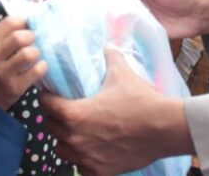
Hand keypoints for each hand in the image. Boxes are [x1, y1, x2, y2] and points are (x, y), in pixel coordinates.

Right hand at [0, 17, 47, 109]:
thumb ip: (4, 36)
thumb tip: (29, 20)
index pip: (9, 23)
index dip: (24, 23)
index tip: (27, 28)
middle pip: (19, 37)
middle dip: (31, 37)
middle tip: (32, 42)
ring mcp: (3, 74)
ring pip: (28, 54)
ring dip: (36, 52)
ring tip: (34, 56)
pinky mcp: (15, 88)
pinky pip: (37, 71)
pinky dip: (42, 67)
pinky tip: (39, 67)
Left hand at [43, 48, 191, 175]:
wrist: (163, 128)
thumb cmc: (140, 101)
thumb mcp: (122, 75)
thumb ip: (111, 58)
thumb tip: (108, 46)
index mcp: (73, 114)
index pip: (45, 105)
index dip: (46, 98)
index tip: (50, 95)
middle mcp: (74, 138)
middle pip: (50, 127)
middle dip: (55, 118)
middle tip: (65, 112)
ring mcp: (85, 157)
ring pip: (62, 149)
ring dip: (65, 140)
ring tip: (76, 132)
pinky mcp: (98, 171)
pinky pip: (80, 166)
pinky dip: (83, 159)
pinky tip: (91, 151)